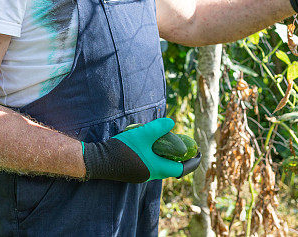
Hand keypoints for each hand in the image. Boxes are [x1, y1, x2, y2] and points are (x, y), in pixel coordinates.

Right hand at [82, 117, 200, 182]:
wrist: (98, 161)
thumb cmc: (122, 148)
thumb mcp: (142, 134)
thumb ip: (159, 128)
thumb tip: (172, 122)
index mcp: (157, 169)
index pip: (181, 170)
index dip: (192, 162)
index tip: (199, 153)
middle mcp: (151, 175)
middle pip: (171, 168)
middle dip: (180, 157)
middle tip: (184, 144)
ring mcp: (141, 175)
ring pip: (160, 166)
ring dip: (166, 155)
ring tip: (167, 140)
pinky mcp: (133, 172)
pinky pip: (150, 164)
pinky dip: (155, 155)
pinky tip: (149, 143)